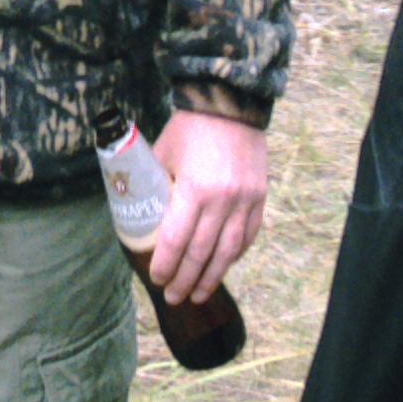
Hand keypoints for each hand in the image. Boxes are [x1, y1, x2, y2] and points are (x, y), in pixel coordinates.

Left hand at [147, 110, 266, 303]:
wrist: (229, 104)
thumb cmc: (189, 128)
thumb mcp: (164, 155)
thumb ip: (158, 187)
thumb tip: (143, 215)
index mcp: (194, 189)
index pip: (176, 240)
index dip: (165, 265)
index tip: (157, 279)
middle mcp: (223, 200)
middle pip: (201, 253)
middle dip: (185, 280)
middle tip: (174, 297)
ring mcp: (245, 201)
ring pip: (228, 252)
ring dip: (212, 277)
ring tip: (198, 294)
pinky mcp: (260, 198)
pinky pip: (248, 236)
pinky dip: (235, 255)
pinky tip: (223, 267)